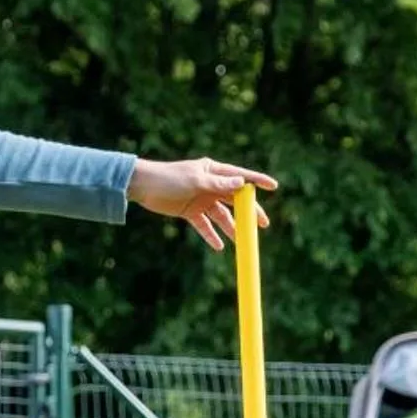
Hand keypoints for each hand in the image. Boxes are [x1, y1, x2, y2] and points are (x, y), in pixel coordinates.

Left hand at [126, 157, 277, 249]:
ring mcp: (201, 198)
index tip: (274, 187)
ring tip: (239, 241)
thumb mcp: (195, 180)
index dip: (257, 182)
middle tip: (262, 225)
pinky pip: (204, 225)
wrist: (142, 186)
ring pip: (221, 215)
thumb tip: (242, 183)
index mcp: (214, 171)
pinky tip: (218, 246)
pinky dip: (211, 235)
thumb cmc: (169, 177)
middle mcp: (210, 184)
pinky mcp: (190, 211)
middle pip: (235, 200)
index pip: (241, 176)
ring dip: (230, 227)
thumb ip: (218, 184)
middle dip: (248, 212)